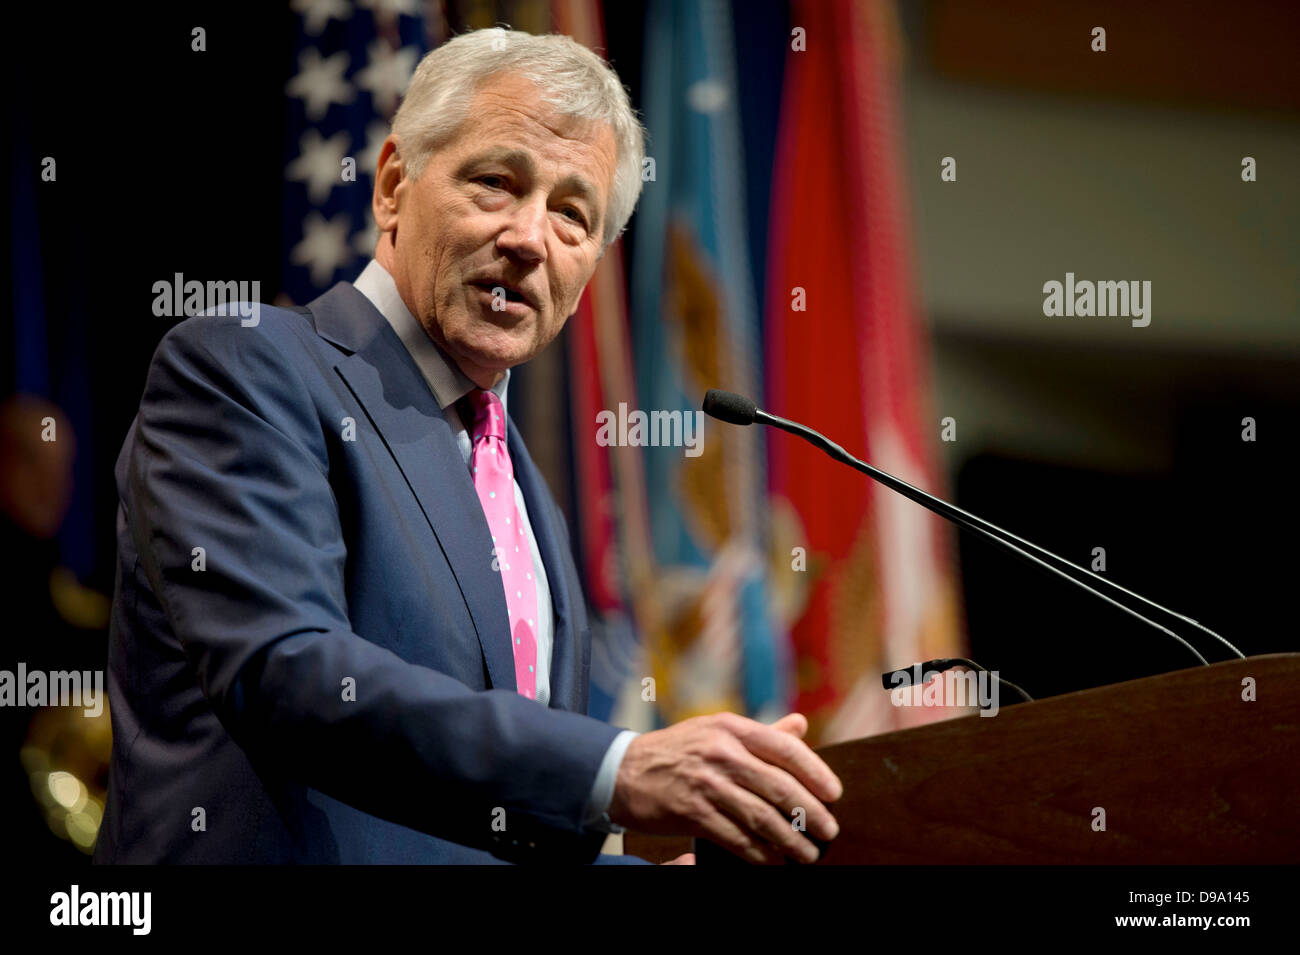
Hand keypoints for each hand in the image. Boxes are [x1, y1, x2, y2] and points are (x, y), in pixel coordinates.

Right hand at [608, 711, 842, 864]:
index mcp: (731, 728)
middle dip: (810, 813)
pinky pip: (736, 838)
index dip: (815, 772)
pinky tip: (772, 860)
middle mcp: (721, 752)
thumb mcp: (716, 730)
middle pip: (779, 787)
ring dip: (790, 840)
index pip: (785, 748)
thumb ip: (761, 732)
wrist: (623, 771)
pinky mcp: (692, 813)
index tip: (834, 794)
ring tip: (808, 853)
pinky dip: (759, 853)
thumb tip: (800, 725)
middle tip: (828, 830)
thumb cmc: (678, 750)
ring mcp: (706, 784)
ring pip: (761, 817)